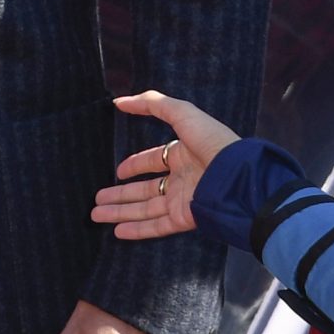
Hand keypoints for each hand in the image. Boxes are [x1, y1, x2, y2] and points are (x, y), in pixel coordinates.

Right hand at [90, 92, 242, 241]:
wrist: (238, 176)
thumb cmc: (212, 142)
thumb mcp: (183, 114)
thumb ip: (152, 104)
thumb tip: (120, 101)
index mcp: (183, 155)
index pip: (153, 160)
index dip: (135, 165)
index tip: (118, 171)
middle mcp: (181, 179)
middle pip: (144, 188)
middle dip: (120, 194)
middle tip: (97, 199)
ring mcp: (182, 200)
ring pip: (145, 208)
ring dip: (120, 212)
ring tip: (96, 214)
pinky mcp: (185, 219)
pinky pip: (157, 226)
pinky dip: (137, 230)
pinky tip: (117, 231)